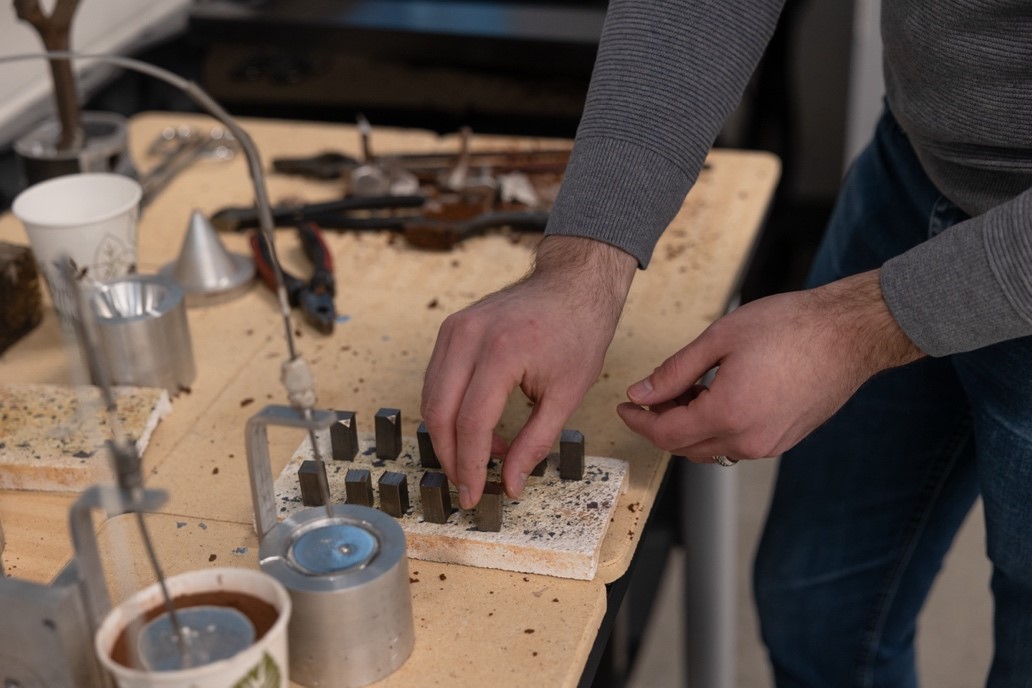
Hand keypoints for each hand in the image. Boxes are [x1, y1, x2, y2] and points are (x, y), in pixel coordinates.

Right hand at [421, 236, 636, 506]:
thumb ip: (535, 443)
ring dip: (448, 436)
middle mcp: (469, 337)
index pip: (471, 422)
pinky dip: (449, 410)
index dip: (469, 466)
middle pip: (440, 412)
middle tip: (469, 484)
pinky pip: (436, 380)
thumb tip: (510, 483)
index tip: (473, 495)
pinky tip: (477, 428)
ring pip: (431, 397)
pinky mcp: (451, 328)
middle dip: (451, 457)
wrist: (573, 284)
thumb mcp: (567, 395)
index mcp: (502, 352)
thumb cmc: (577, 331)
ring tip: (481, 457)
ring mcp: (455, 329)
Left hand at [617, 269, 924, 461]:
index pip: (665, 433)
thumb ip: (674, 371)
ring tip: (684, 391)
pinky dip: (716, 428)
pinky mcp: (784, 441)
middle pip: (685, 447)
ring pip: (711, 449)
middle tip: (651, 395)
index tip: (626, 407)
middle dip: (660, 424)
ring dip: (689, 428)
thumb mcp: (719, 338)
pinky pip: (736, 444)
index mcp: (728, 414)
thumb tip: (642, 393)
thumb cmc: (791, 327)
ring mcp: (769, 445)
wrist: (849, 333)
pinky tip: (715, 398)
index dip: (639, 421)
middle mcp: (749, 440)